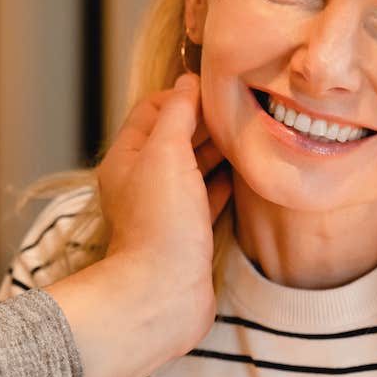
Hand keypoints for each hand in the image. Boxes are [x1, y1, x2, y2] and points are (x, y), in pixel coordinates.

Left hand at [99, 71, 230, 284]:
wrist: (163, 293)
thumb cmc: (160, 222)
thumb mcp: (166, 153)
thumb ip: (177, 113)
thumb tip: (187, 83)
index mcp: (127, 159)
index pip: (150, 111)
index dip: (180, 95)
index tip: (214, 87)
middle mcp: (142, 181)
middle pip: (174, 138)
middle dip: (203, 121)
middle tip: (240, 107)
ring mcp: (165, 209)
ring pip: (192, 168)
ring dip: (217, 150)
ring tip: (250, 133)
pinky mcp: (187, 233)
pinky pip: (207, 197)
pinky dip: (224, 182)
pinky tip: (246, 171)